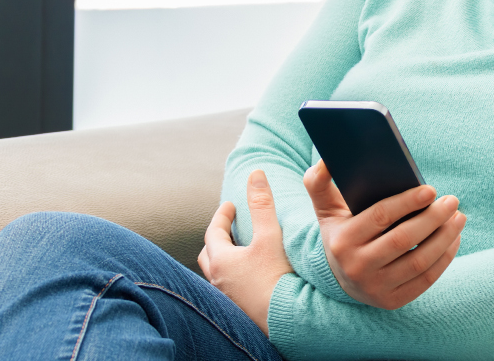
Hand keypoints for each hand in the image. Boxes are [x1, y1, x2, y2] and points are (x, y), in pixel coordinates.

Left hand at [198, 170, 293, 334]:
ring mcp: (227, 297)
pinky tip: (249, 277)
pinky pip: (228, 287)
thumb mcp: (270, 235)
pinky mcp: (239, 309)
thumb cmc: (275, 277)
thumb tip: (256, 174)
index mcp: (221, 260)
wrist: (284, 319)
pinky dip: (234, 276)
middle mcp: (218, 280)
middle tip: (230, 226)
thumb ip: (263, 204)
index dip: (222, 215)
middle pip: (209, 254)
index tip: (230, 205)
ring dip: (224, 258)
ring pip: (217, 273)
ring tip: (239, 251)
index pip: (213, 231)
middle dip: (218, 237)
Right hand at [303, 160, 465, 309]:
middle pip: (403, 239)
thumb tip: (327, 160)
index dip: (408, 202)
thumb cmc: (340, 231)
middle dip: (433, 218)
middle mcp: (357, 267)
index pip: (380, 216)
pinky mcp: (392, 301)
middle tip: (452, 201)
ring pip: (419, 261)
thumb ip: (318, 182)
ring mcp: (375, 288)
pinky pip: (426, 280)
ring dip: (445, 237)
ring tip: (459, 217)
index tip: (431, 189)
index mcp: (342, 240)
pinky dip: (445, 258)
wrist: (338, 278)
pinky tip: (454, 239)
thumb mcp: (325, 208)